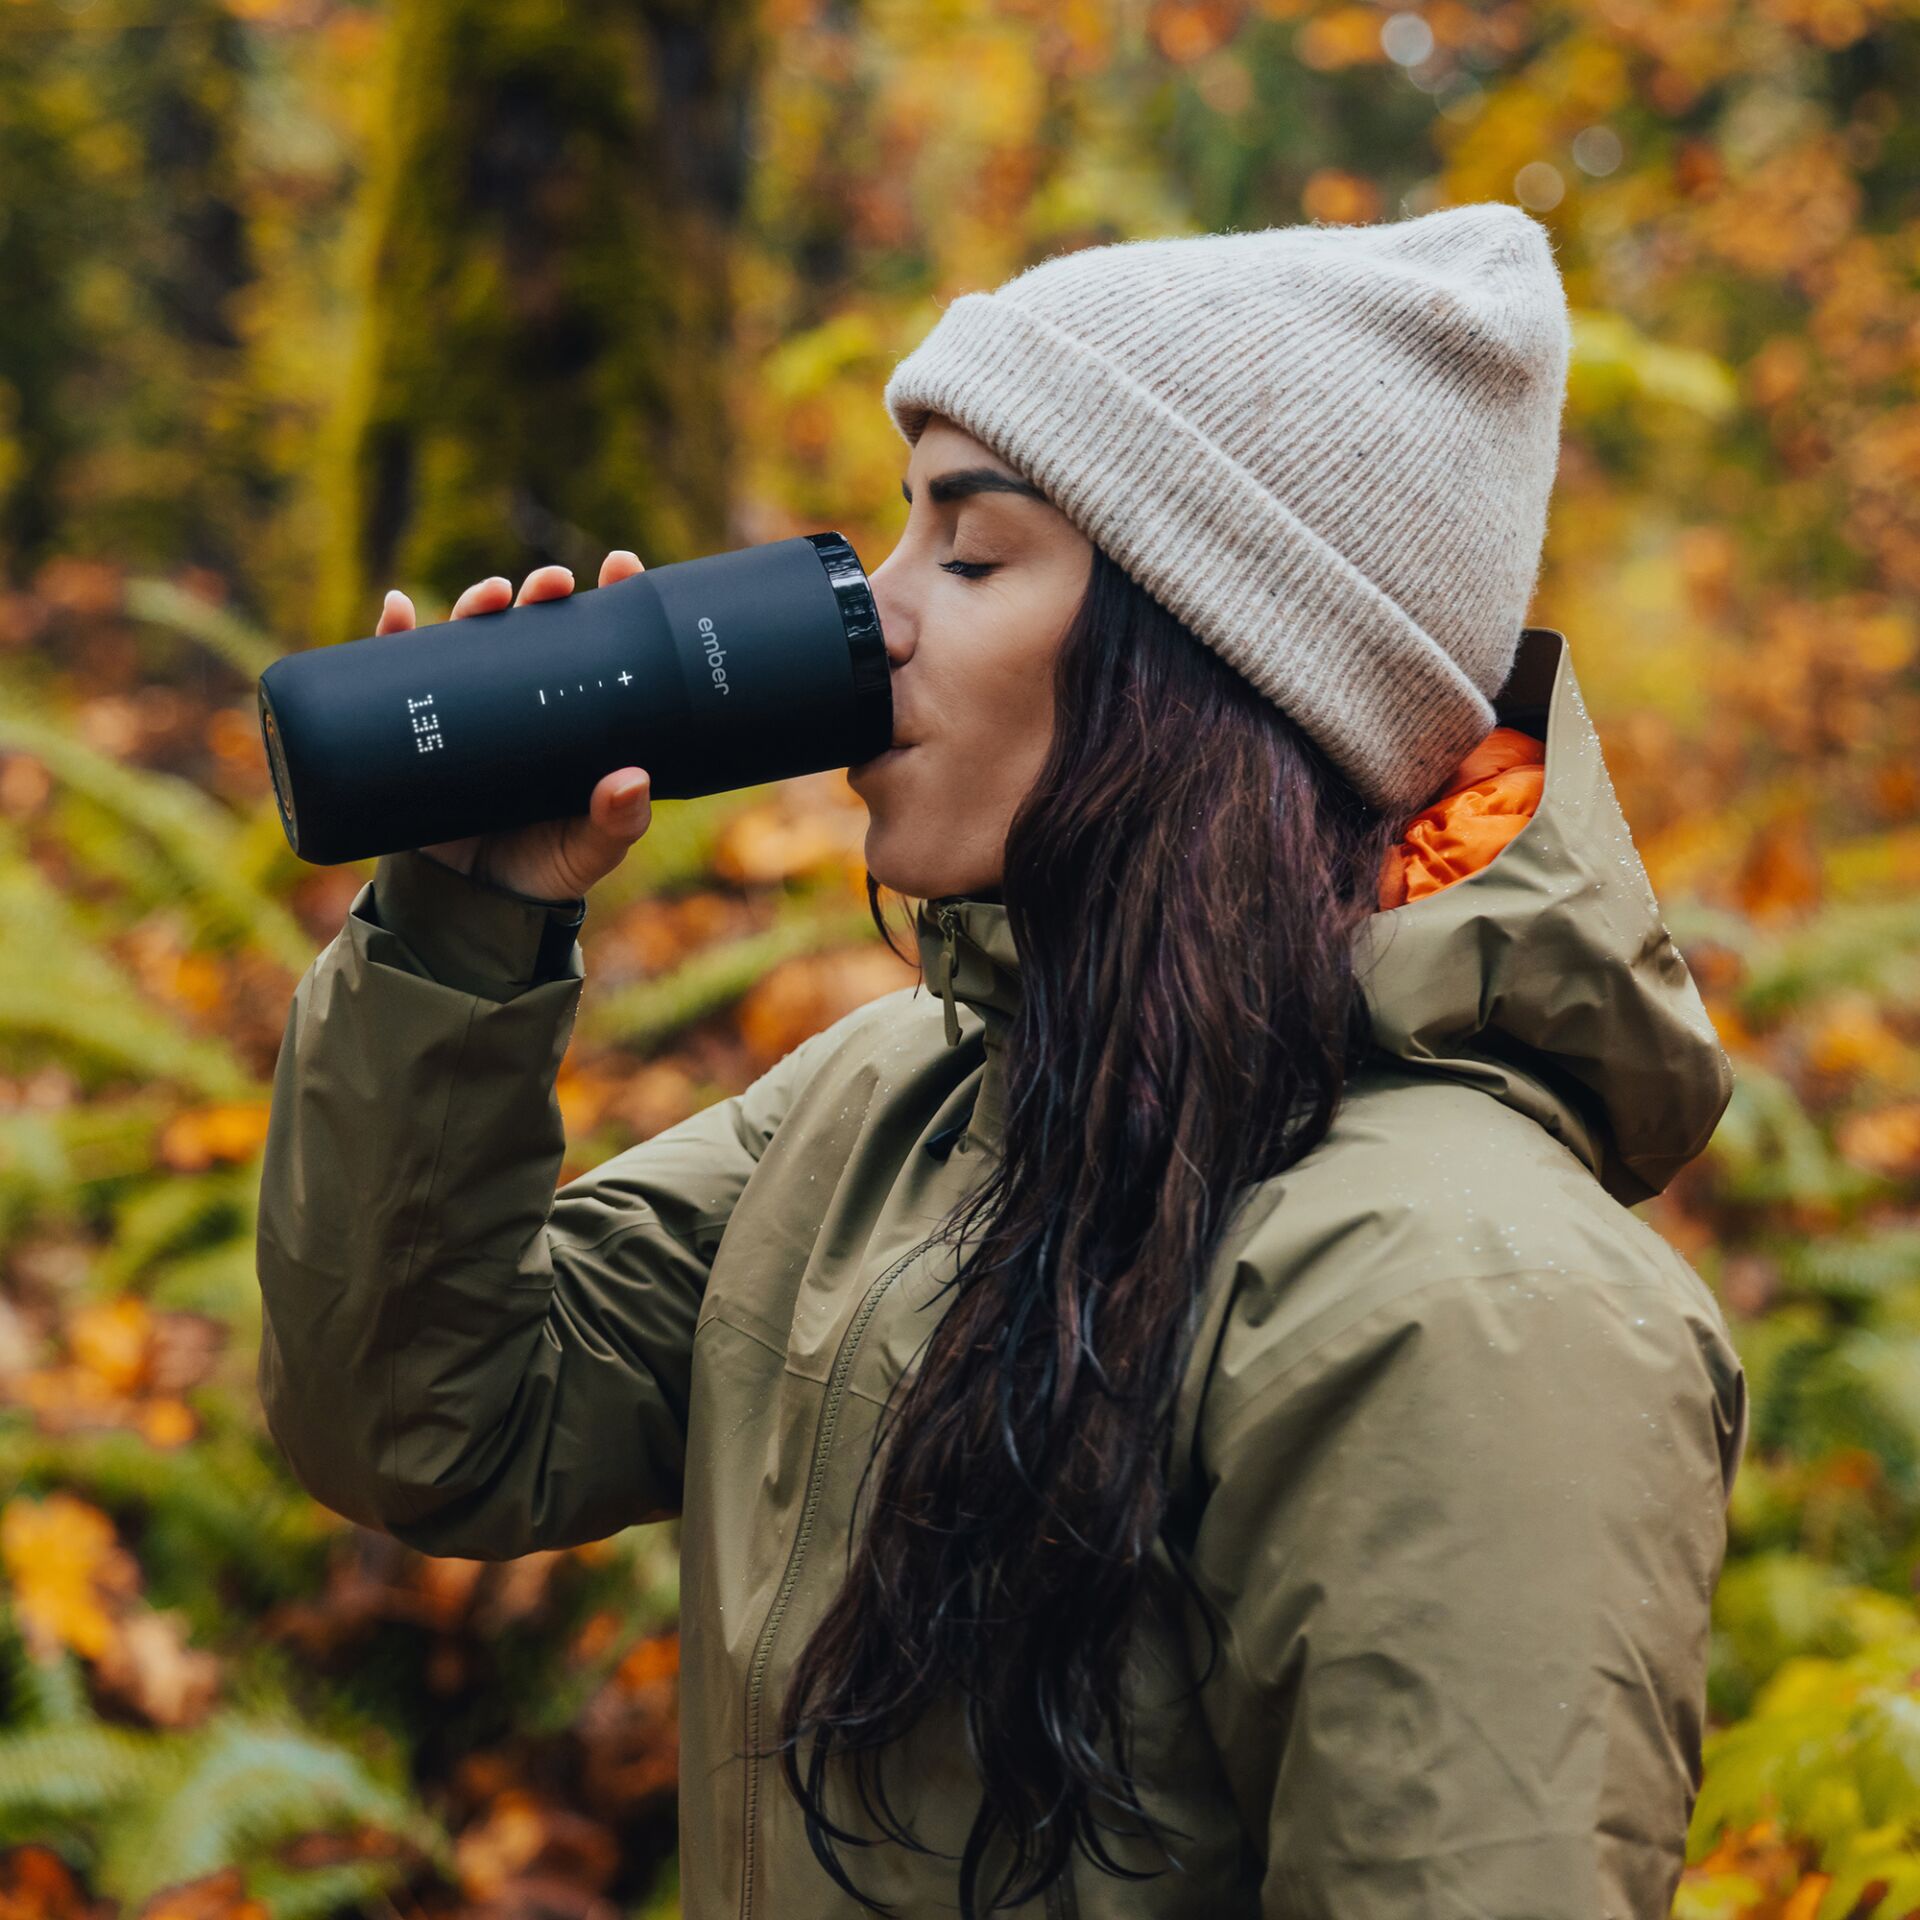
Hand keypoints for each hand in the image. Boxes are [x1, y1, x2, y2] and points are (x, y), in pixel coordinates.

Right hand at [377, 555, 652, 902]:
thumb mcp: (587, 853)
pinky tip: (398, 610)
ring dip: (478, 604)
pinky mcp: (416, 732)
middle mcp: (524, 705)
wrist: (468, 908)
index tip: (622, 565)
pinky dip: (394, 637)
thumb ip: (616, 824)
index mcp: (575, 720)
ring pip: (471, 641)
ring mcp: (470, 713)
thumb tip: (631, 780)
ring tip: (490, 594)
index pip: (596, 649)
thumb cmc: (541, 873)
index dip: (609, 603)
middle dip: (542, 594)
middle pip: (533, 632)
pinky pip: (395, 676)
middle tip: (554, 582)